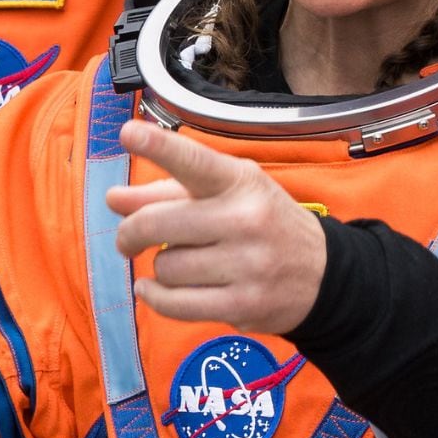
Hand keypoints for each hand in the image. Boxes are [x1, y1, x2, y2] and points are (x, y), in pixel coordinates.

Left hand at [108, 119, 325, 334]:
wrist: (322, 275)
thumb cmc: (262, 224)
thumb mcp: (225, 195)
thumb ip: (167, 193)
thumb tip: (114, 200)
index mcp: (240, 182)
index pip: (194, 161)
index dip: (158, 146)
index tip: (127, 132)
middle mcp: (245, 219)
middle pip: (157, 224)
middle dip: (131, 234)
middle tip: (128, 239)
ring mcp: (247, 265)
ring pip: (165, 266)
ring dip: (160, 268)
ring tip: (182, 264)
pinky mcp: (243, 305)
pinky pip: (174, 304)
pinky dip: (155, 297)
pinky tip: (154, 290)